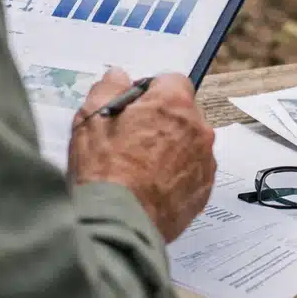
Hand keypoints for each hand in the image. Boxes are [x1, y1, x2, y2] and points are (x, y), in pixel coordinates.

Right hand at [68, 68, 215, 241]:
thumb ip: (108, 89)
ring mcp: (204, 160)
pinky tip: (151, 185)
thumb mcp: (92, 119)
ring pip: (189, 143)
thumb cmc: (105, 170)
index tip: (134, 107)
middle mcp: (198, 128)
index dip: (150, 93)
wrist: (118, 221)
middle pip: (183, 112)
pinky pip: (192, 171)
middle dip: (161, 120)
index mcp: (174, 103)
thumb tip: (117, 76)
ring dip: (171, 148)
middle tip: (132, 140)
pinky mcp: (204, 188)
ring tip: (140, 168)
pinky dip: (177, 174)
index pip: (171, 81)